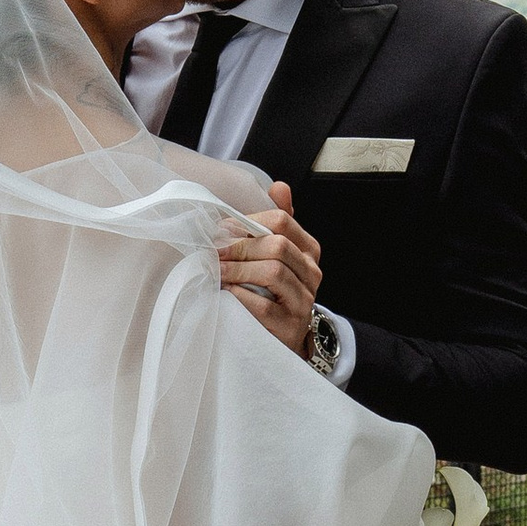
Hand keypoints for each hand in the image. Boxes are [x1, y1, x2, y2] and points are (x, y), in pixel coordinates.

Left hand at [217, 182, 321, 355]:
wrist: (281, 338)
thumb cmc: (271, 291)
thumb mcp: (273, 254)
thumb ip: (273, 222)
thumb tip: (280, 187)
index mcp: (308, 249)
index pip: (281, 220)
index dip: (247, 222)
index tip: (222, 230)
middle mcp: (312, 273)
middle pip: (277, 245)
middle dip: (240, 246)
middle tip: (214, 251)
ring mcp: (304, 300)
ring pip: (272, 272)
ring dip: (238, 270)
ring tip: (217, 271)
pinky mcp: (290, 326)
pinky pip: (264, 305)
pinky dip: (241, 296)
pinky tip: (227, 293)